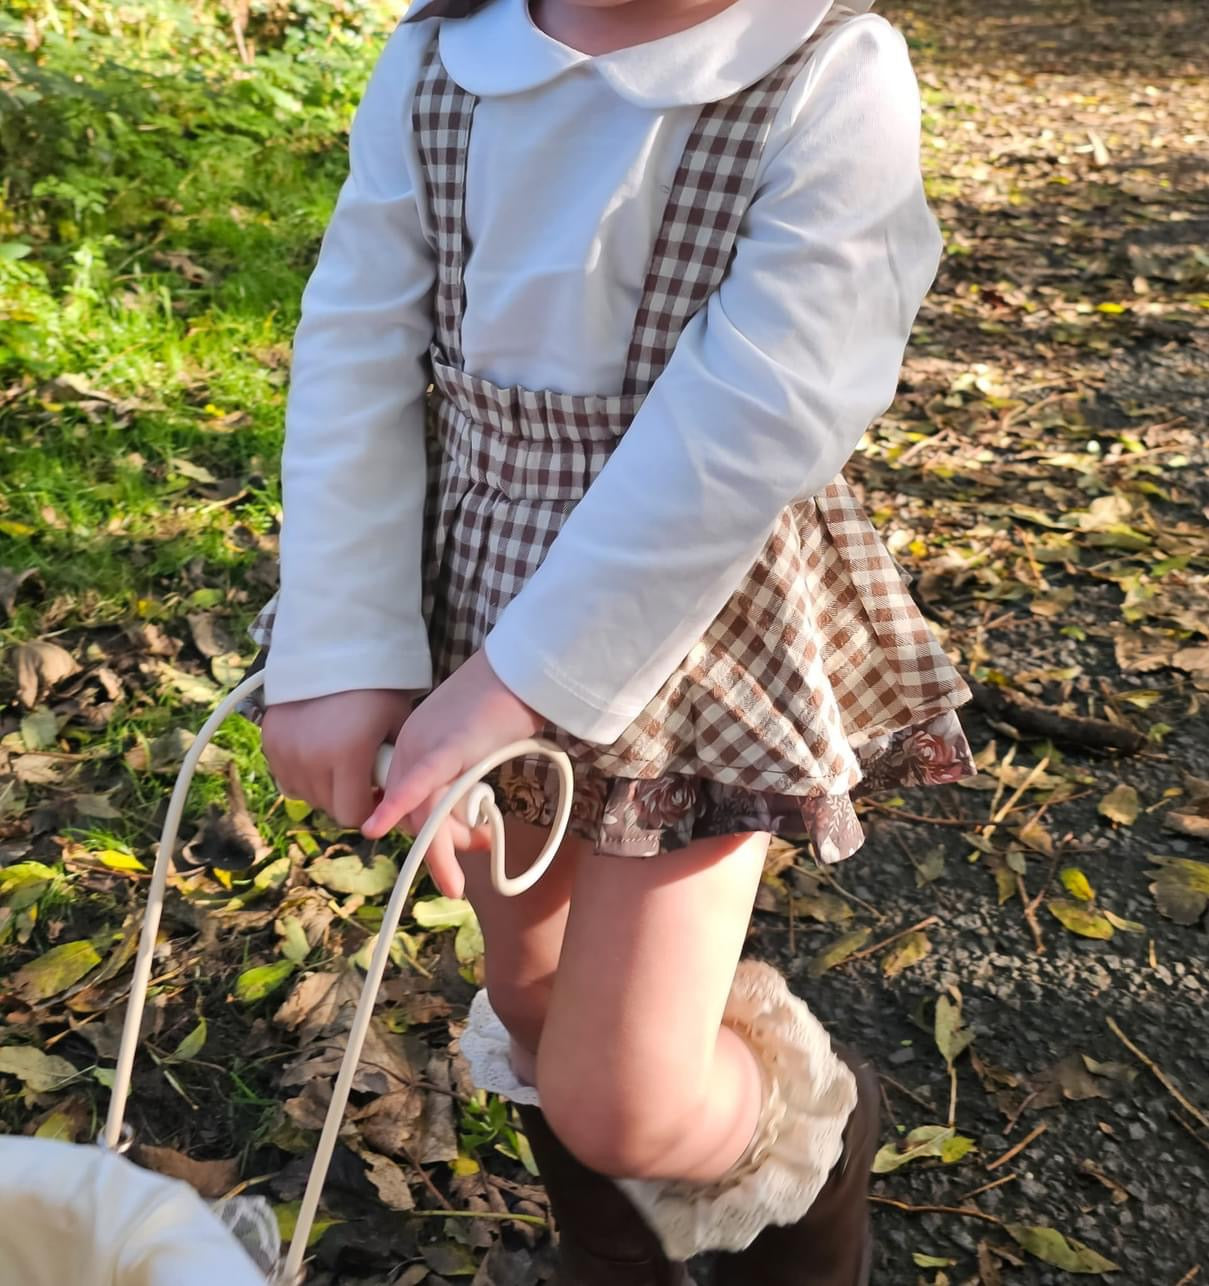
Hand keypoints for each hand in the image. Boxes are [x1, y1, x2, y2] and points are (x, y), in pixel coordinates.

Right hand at [262, 689, 414, 828]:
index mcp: (347, 756)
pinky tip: (318, 753)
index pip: (352, 815)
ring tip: (340, 761)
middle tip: (361, 775)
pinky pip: (286, 777)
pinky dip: (302, 774)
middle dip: (347, 798)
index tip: (377, 794)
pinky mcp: (269, 741)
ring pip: (305, 795)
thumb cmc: (376, 686)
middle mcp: (311, 759)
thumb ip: (397, 765)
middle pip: (328, 807)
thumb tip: (400, 799)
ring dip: (324, 788)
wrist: (332, 648)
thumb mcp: (399, 724)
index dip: (368, 810)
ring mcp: (285, 751)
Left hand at [363, 650, 541, 897]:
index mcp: (415, 745)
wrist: (524, 670)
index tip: (462, 846)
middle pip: (415, 815)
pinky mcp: (446, 746)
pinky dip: (398, 807)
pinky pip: (419, 784)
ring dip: (439, 852)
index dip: (433, 835)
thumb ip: (463, 775)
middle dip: (441, 850)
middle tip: (466, 868)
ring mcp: (425, 746)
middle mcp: (411, 746)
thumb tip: (470, 815)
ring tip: (462, 873)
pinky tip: (376, 827)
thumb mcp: (476, 745)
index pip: (410, 803)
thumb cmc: (509, 702)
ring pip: (423, 812)